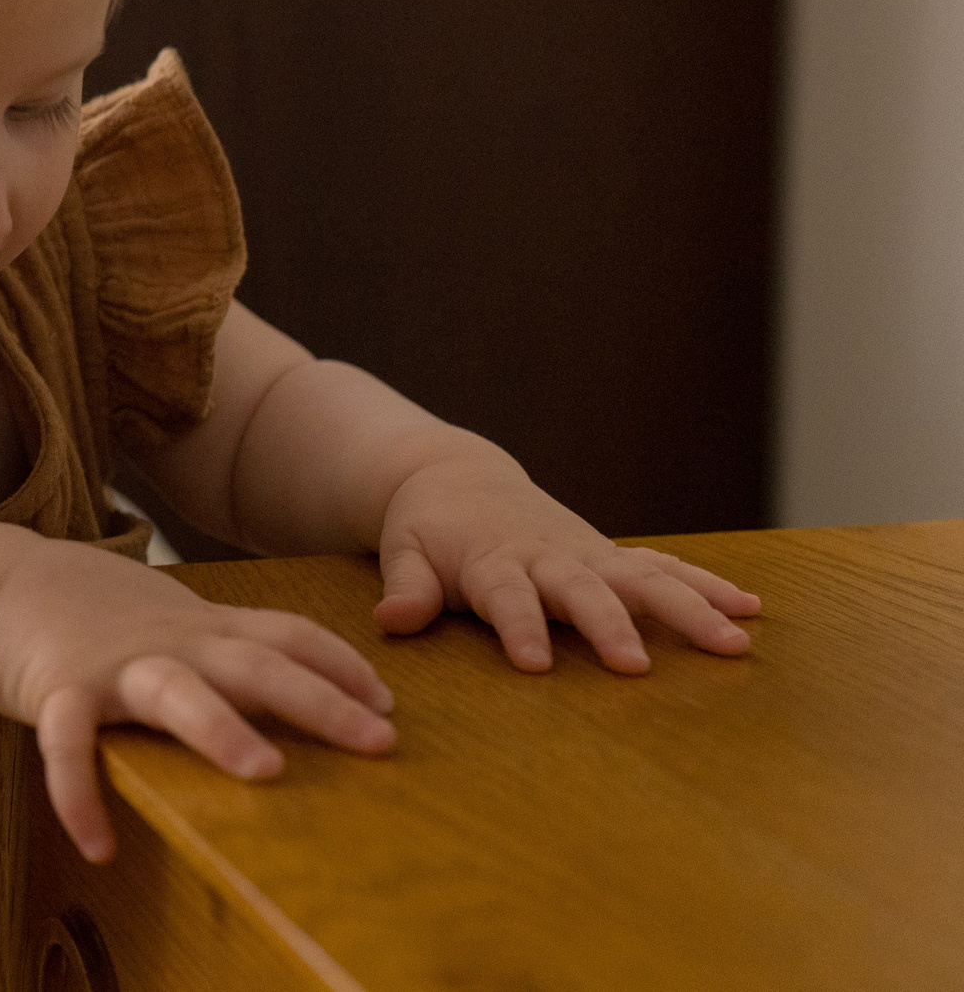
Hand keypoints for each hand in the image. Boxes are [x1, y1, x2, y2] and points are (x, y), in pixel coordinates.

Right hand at [0, 540, 394, 862]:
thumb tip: (312, 694)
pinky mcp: (58, 691)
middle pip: (254, 663)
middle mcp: (170, 643)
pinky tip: (99, 847)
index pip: (286, 633)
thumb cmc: (101, 615)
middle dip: (319, 700)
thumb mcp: (175, 620)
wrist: (2, 585)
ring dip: (220, 727)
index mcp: (202, 627)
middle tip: (378, 741)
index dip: (340, 663)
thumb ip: (231, 648)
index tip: (387, 702)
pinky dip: (79, 794)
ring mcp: (114, 667)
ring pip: (175, 692)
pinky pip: (67, 745)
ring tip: (264, 770)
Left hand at [372, 449, 760, 672]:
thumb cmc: (427, 529)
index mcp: (493, 562)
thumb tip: (391, 622)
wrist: (456, 477)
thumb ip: (406, 588)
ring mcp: (588, 555)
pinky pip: (665, 568)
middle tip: (637, 666)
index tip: (534, 664)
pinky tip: (751, 609)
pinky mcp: (612, 556)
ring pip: (643, 579)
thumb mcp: (404, 552)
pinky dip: (707, 584)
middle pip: (583, 592)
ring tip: (733, 643)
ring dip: (688, 608)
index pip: (507, 599)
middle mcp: (548, 557)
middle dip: (610, 626)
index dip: (518, 628)